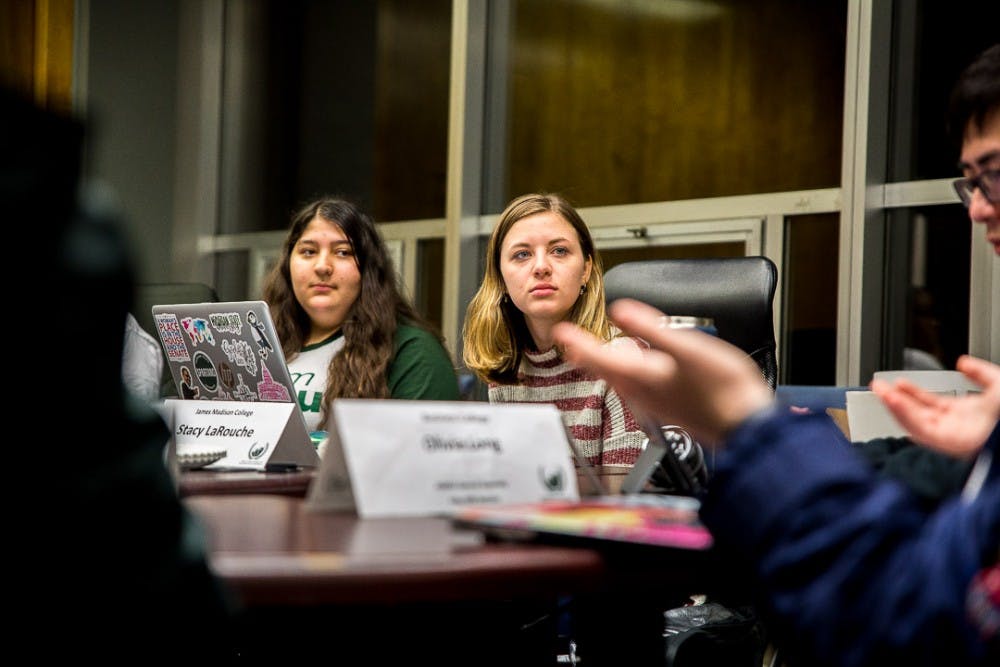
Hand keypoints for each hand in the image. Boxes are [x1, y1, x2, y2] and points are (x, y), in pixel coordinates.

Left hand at [553, 298, 773, 445]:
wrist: (746, 424)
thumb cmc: (723, 388)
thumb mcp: (686, 346)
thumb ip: (650, 328)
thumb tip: (620, 311)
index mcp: (643, 376)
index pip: (598, 357)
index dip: (578, 342)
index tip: (561, 331)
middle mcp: (643, 394)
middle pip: (605, 371)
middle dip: (586, 355)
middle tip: (570, 343)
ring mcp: (655, 404)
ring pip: (619, 381)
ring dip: (604, 365)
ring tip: (594, 353)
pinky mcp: (669, 408)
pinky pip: (636, 389)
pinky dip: (626, 375)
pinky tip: (634, 371)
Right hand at [869, 355, 999, 457]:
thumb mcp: (999, 383)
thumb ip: (981, 372)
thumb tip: (964, 362)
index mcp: (967, 415)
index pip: (930, 404)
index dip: (912, 393)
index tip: (897, 382)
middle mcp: (956, 427)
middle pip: (917, 413)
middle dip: (896, 399)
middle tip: (879, 386)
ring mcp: (952, 436)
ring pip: (914, 422)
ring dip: (895, 406)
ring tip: (880, 391)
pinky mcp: (949, 444)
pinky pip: (920, 429)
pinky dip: (904, 414)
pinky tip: (893, 401)